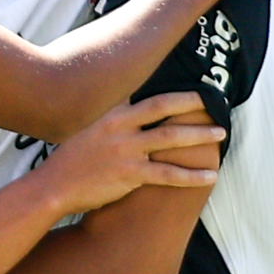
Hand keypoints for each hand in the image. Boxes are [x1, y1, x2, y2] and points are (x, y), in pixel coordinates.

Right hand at [41, 93, 223, 215]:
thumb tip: (127, 108)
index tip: (188, 86)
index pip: (143, 93)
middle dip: (191, 103)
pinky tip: (211, 175)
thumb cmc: (69, 161)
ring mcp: (125, 150)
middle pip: (162, 107)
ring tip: (220, 134)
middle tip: (214, 102)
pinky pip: (169, 174)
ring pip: (171, 138)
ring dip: (199, 135)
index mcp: (109, 113)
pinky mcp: (130, 175)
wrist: (52, 187)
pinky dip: (193, 175)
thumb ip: (109, 119)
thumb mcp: (86, 130)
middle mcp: (119, 126)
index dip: (166, 88)